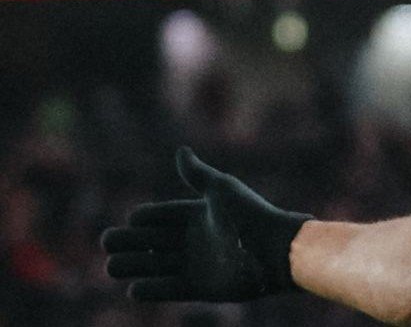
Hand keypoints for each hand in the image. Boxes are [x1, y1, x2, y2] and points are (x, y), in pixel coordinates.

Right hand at [101, 147, 312, 300]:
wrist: (274, 249)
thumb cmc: (249, 215)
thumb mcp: (221, 190)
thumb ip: (197, 174)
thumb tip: (180, 150)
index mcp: (200, 215)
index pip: (165, 215)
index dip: (146, 217)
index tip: (129, 219)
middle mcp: (196, 239)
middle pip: (155, 241)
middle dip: (131, 242)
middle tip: (107, 242)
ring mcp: (198, 264)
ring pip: (158, 265)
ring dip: (135, 265)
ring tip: (111, 266)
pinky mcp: (203, 287)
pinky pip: (172, 288)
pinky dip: (153, 289)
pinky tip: (133, 289)